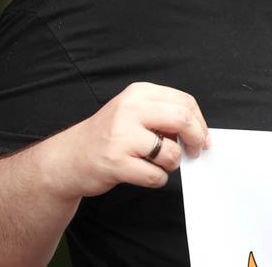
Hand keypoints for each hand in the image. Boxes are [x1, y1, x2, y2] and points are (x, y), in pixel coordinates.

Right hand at [42, 82, 209, 200]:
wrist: (68, 158)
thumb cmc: (109, 136)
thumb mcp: (135, 112)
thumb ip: (164, 114)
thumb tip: (199, 131)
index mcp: (139, 93)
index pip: (185, 101)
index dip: (200, 122)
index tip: (203, 137)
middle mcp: (130, 109)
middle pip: (183, 119)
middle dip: (196, 139)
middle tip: (195, 151)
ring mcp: (121, 136)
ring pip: (171, 152)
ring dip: (172, 163)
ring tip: (159, 163)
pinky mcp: (116, 162)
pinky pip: (155, 175)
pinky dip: (157, 179)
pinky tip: (145, 173)